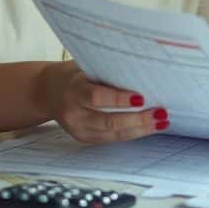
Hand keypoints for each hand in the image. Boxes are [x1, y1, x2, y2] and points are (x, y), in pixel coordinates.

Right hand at [35, 61, 167, 142]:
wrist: (47, 91)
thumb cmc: (75, 75)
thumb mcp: (86, 67)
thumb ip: (108, 72)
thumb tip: (144, 71)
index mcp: (74, 90)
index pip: (97, 97)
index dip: (119, 99)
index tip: (141, 97)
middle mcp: (74, 113)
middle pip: (108, 121)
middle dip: (137, 119)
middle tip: (161, 113)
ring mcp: (78, 129)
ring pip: (112, 134)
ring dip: (140, 129)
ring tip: (161, 122)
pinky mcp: (84, 138)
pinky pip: (111, 139)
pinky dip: (132, 134)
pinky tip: (148, 128)